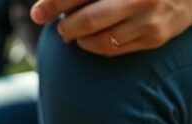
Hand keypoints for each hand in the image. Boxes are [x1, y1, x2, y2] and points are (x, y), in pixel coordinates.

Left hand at [31, 0, 191, 55]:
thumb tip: (48, 5)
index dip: (54, 4)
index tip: (37, 13)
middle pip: (88, 20)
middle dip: (65, 26)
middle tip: (62, 26)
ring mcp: (149, 18)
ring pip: (98, 40)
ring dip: (79, 39)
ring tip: (75, 32)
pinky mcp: (154, 37)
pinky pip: (112, 50)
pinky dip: (94, 46)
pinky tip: (92, 38)